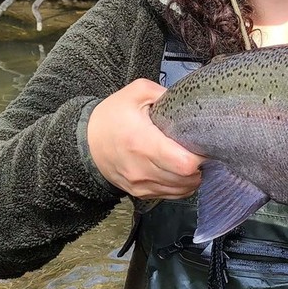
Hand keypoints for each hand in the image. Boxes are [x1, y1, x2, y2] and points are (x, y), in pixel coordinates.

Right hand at [86, 79, 203, 198]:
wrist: (85, 143)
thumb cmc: (112, 117)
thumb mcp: (136, 93)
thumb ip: (163, 93)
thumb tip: (187, 102)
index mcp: (143, 143)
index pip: (184, 163)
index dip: (200, 155)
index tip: (203, 143)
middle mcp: (142, 169)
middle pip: (187, 178)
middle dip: (201, 165)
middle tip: (200, 150)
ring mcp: (141, 184)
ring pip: (182, 189)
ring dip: (193, 177)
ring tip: (192, 160)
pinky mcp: (140, 193)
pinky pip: (172, 195)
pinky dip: (183, 185)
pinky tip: (181, 171)